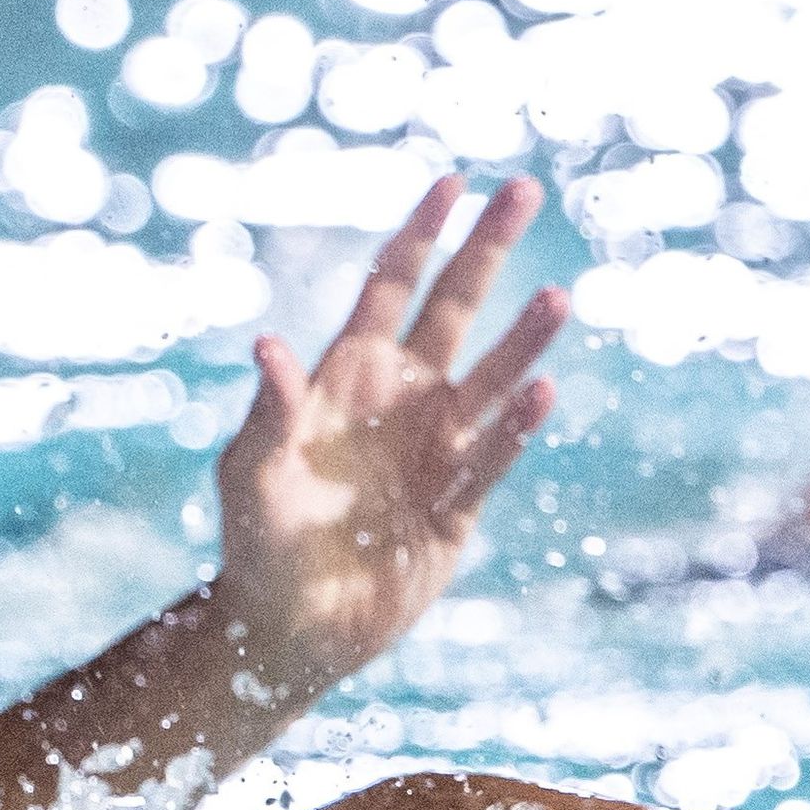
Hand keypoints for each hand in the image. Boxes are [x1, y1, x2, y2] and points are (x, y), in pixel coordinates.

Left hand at [214, 177, 566, 672]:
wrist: (289, 627)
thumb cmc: (257, 543)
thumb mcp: (251, 474)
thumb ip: (270, 412)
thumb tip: (270, 347)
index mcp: (349, 377)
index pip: (392, 286)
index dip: (422, 234)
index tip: (453, 182)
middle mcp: (401, 401)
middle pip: (454, 309)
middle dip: (487, 251)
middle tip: (526, 189)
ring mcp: (434, 451)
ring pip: (490, 379)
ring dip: (522, 341)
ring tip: (558, 299)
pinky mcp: (455, 509)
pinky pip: (491, 460)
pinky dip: (514, 430)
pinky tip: (543, 392)